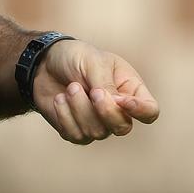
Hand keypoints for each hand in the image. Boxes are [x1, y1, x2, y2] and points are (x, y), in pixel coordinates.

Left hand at [32, 39, 159, 143]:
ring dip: (79, 107)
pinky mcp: (77, 131)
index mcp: (130, 90)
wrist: (44, 63)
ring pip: (97, 132)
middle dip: (104, 111)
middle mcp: (118, 110)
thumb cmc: (75, 57)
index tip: (120, 100)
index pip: (149, 111)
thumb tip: (115, 107)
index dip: (139, 111)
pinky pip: (76, 135)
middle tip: (92, 91)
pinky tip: (59, 99)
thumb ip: (106, 85)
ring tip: (70, 87)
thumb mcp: (93, 62)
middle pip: (123, 127)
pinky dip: (65, 115)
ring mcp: (98, 123)